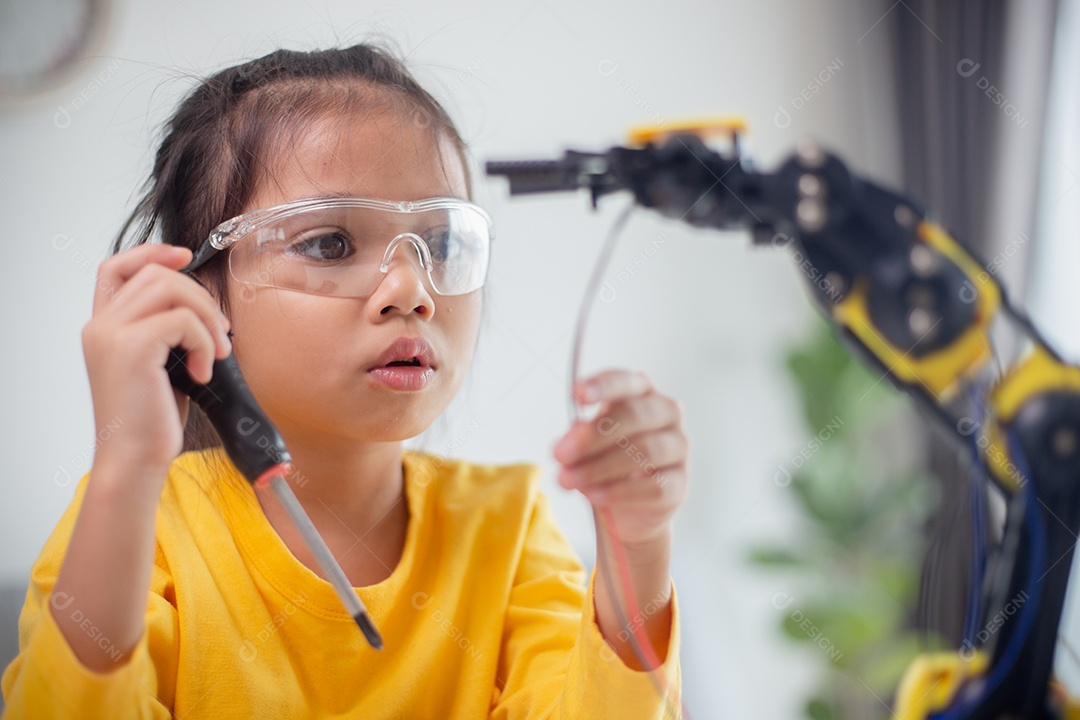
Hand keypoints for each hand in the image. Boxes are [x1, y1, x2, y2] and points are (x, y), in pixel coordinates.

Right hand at [82, 244, 231, 481]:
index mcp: (103, 328)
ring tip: (216, 352)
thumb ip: (166, 332)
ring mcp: (111, 334)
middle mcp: (100, 326)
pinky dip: (203, 342)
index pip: (115, 267)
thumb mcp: (159, 365)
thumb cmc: (151, 420)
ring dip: (206, 316)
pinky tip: (202, 372)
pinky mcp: (132, 347)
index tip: (186, 257)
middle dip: (200, 296)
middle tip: (221, 334)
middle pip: (156, 274)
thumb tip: (204, 307)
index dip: (151, 252)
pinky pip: (182, 320)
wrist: (133, 460)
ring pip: (170, 287)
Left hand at [553, 370, 689, 545]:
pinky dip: (620, 492)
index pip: (624, 381)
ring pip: (645, 450)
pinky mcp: (680, 483)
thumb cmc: (606, 459)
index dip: (601, 386)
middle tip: (560, 454)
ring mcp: (678, 446)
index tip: (577, 394)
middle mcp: (666, 412)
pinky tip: (595, 495)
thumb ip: (577, 438)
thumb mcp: (585, 443)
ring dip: (601, 466)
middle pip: (634, 415)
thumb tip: (566, 443)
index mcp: (641, 391)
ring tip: (569, 479)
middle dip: (593, 435)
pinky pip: (654, 486)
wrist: (628, 506)